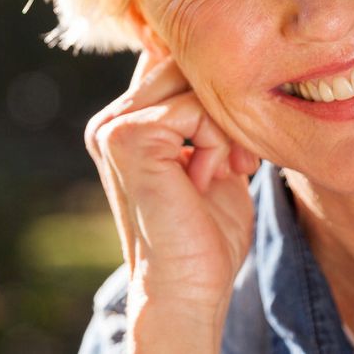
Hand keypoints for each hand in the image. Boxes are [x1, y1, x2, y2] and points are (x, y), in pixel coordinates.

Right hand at [84, 48, 260, 350]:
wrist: (189, 287)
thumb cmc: (207, 234)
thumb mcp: (213, 158)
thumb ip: (208, 115)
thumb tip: (223, 66)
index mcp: (127, 122)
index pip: (176, 67)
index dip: (218, 94)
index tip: (236, 147)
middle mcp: (112, 119)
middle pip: (186, 66)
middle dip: (227, 109)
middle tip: (241, 161)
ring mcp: (114, 126)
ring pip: (194, 84)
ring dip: (226, 129)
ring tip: (228, 170)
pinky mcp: (127, 136)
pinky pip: (193, 106)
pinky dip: (216, 141)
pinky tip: (207, 180)